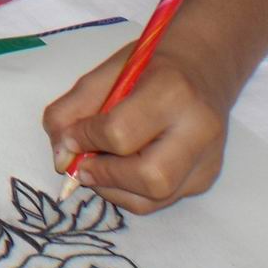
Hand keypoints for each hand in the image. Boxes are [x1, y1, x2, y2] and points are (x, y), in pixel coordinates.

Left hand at [42, 44, 229, 213]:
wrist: (201, 67)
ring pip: (155, 199)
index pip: (120, 133)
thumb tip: (61, 158)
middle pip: (150, 178)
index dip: (85, 139)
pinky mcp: (205, 177)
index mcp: (172, 92)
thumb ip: (73, 109)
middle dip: (105, 176)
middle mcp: (198, 130)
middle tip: (82, 165)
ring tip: (98, 167)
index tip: (68, 138)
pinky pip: (160, 201)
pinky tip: (119, 170)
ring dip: (113, 189)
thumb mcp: (106, 73)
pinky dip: (129, 192)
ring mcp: (207, 159)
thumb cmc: (150, 66)